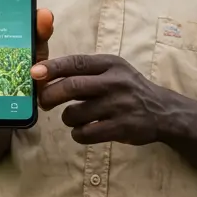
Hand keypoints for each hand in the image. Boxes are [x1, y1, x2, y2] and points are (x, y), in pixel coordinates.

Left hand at [33, 54, 182, 144]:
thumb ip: (85, 71)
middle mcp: (115, 82)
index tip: (34, 73)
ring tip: (72, 117)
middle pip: (72, 86)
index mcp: (110, 64)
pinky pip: (87, 133)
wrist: (163, 111)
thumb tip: (44, 75)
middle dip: (50, 95)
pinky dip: (78, 134)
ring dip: (66, 117)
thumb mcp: (113, 70)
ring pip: (76, 113)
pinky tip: (82, 131)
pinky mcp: (122, 127)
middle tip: (43, 102)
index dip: (52, 68)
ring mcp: (119, 105)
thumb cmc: (128, 88)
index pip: (75, 62)